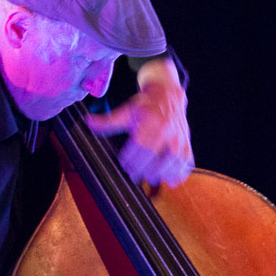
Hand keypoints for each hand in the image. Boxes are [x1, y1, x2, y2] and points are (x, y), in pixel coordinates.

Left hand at [85, 58, 193, 186]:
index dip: (131, 159)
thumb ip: (108, 121)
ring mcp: (180, 139)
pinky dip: (180, 174)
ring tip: (151, 179)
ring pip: (174, 163)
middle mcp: (167, 131)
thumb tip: (88, 121)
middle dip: (144, 170)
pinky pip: (187, 163)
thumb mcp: (126, 111)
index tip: (124, 164)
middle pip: (156, 158)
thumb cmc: (145, 104)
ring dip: (162, 174)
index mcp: (151, 121)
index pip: (141, 146)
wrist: (168, 94)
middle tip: (134, 175)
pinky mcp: (187, 144)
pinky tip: (170, 180)